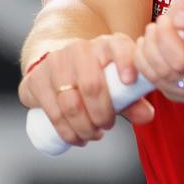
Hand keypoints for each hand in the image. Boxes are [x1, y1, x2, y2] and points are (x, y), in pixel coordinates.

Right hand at [17, 32, 151, 148]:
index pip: (118, 47)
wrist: (59, 68)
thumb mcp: (118, 84)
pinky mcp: (37, 79)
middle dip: (102, 115)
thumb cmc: (98, 78)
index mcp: (107, 45)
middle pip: (92, 86)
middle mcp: (80, 50)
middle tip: (106, 126)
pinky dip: (66, 131)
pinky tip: (75, 138)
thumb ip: (134, 99)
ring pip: (71, 104)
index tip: (129, 82)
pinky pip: (53, 111)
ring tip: (93, 135)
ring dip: (84, 128)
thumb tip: (146, 116)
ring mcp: (56, 63)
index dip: (125, 63)